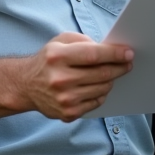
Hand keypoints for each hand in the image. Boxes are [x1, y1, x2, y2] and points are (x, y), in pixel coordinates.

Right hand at [17, 32, 133, 121]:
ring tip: (110, 74)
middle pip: (102, 74)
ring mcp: (64, 99)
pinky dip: (101, 93)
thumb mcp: (60, 41)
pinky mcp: (68, 113)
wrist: (26, 85)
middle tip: (128, 63)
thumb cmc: (48, 61)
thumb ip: (84, 41)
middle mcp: (60, 79)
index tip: (129, 53)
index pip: (94, 55)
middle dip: (119, 67)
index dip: (115, 54)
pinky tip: (97, 86)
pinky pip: (96, 102)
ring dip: (110, 80)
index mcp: (57, 57)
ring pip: (102, 89)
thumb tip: (109, 50)